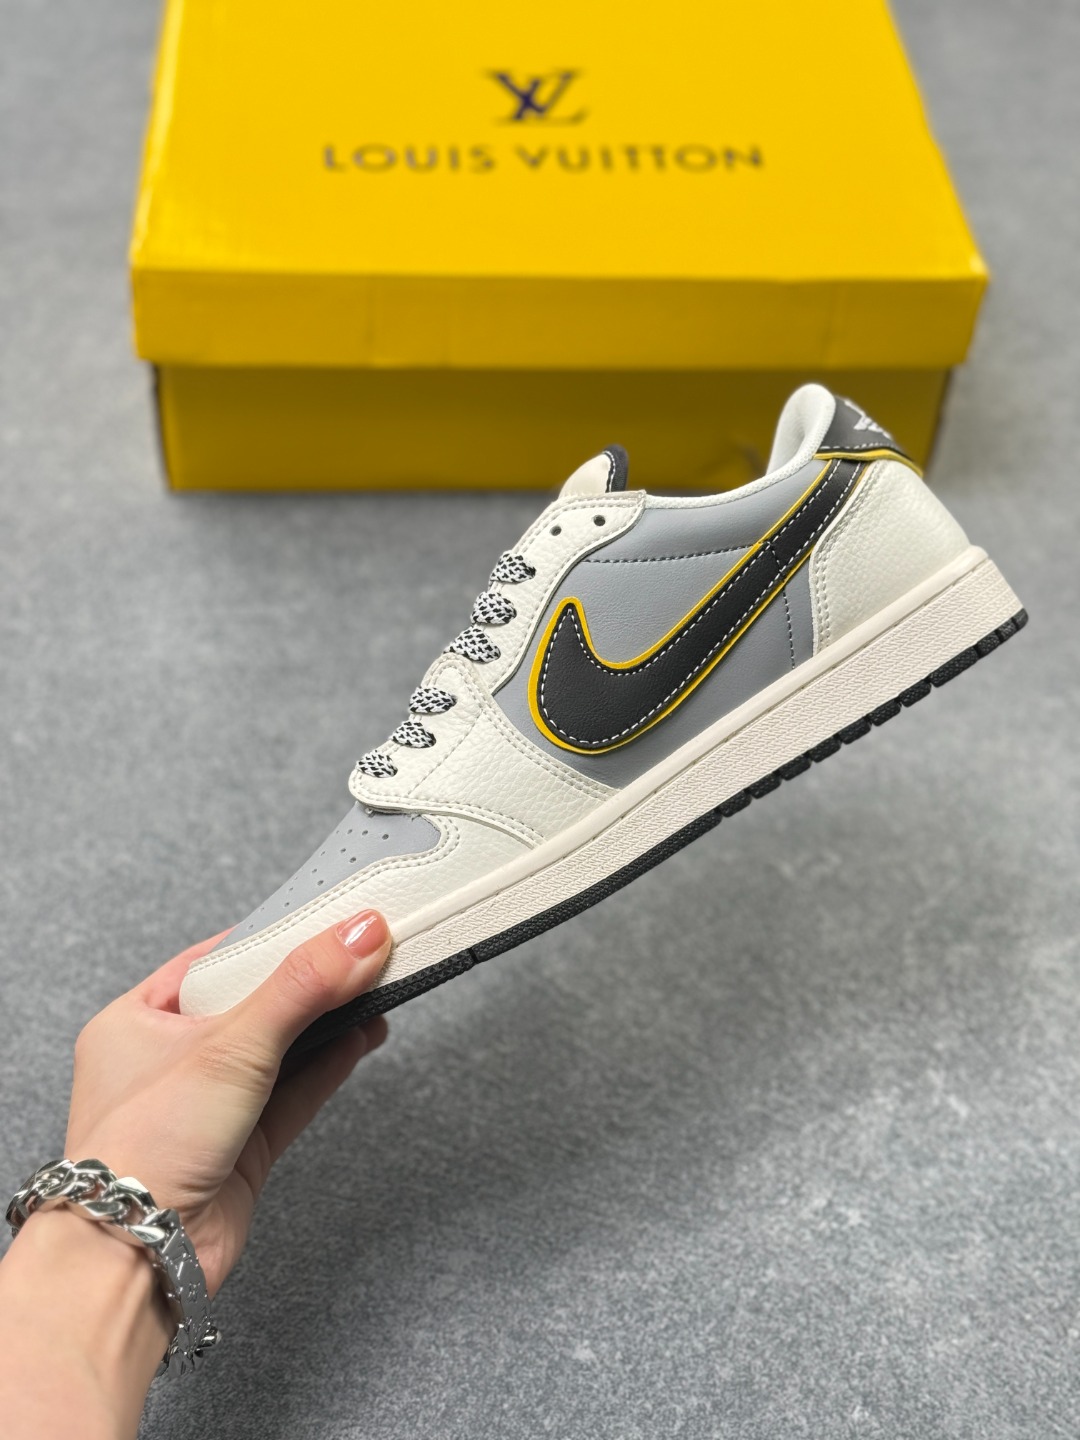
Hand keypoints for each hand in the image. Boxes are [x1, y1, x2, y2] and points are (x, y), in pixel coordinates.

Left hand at [64, 908, 390, 1295]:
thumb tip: (358, 934)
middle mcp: (168, 1063)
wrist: (135, 1259)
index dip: (270, 939)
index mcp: (136, 1022)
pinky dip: (331, 1063)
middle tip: (360, 948)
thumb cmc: (142, 1151)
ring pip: (280, 1049)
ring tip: (375, 984)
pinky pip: (294, 1093)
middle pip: (253, 1004)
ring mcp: (207, 1107)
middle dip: (309, 981)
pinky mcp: (241, 1148)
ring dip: (329, 1021)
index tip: (323, 919)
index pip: (214, 961)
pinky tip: (362, 1035)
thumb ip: (302, 986)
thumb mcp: (230, 1044)